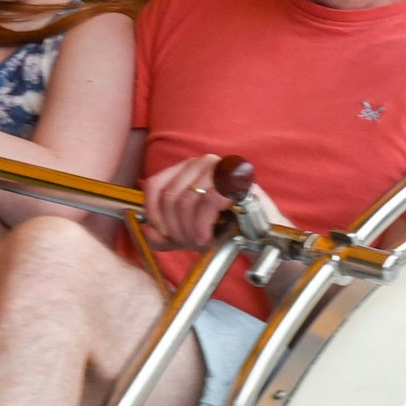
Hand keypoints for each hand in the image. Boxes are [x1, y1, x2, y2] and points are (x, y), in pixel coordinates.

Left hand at [140, 154, 280, 250]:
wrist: (259, 237)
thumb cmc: (224, 231)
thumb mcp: (185, 234)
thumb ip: (162, 235)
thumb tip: (146, 231)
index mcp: (186, 169)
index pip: (155, 185)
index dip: (153, 213)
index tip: (164, 233)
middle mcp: (201, 162)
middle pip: (171, 196)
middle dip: (176, 228)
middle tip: (189, 243)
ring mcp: (220, 167)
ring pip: (187, 199)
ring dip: (190, 229)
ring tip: (200, 241)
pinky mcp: (237, 179)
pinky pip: (209, 200)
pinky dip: (203, 225)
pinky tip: (207, 237)